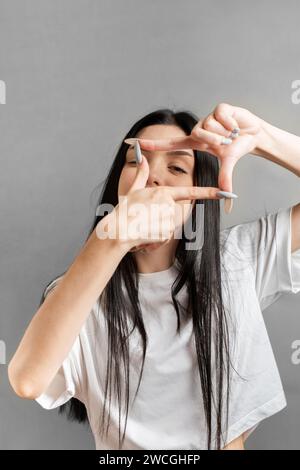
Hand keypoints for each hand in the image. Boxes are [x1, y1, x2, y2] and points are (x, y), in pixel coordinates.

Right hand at [96, 152, 224, 252]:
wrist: (118, 230)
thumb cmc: (124, 210)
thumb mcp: (133, 190)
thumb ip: (141, 174)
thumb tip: (141, 157)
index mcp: (163, 193)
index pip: (191, 193)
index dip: (209, 193)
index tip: (225, 193)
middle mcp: (168, 205)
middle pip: (172, 216)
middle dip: (160, 221)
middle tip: (143, 221)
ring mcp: (168, 218)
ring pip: (168, 227)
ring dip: (157, 231)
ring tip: (142, 228)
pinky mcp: (166, 232)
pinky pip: (165, 237)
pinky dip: (156, 240)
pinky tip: (145, 237)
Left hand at [130, 103, 262, 192]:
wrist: (254, 134)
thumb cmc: (237, 148)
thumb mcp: (228, 163)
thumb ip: (225, 178)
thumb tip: (228, 197)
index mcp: (195, 142)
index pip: (169, 144)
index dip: (152, 145)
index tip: (133, 143)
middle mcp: (199, 129)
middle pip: (197, 134)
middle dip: (215, 140)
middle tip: (227, 142)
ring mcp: (208, 117)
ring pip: (210, 125)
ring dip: (225, 132)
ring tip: (232, 134)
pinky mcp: (220, 107)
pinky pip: (221, 116)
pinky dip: (232, 124)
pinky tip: (236, 125)